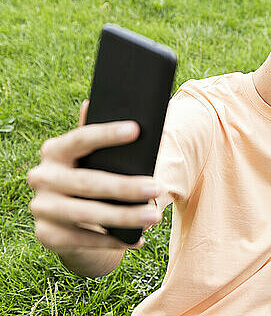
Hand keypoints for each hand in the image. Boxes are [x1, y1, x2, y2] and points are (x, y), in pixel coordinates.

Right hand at [27, 100, 162, 253]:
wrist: (67, 219)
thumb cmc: (90, 176)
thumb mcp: (93, 158)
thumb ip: (98, 137)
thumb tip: (95, 103)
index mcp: (54, 150)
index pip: (81, 139)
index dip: (107, 134)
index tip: (137, 130)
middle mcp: (41, 177)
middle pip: (88, 182)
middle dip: (126, 187)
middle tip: (157, 187)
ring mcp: (41, 207)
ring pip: (88, 214)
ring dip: (125, 217)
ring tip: (155, 216)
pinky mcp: (47, 234)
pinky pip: (85, 239)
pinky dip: (114, 240)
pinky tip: (139, 238)